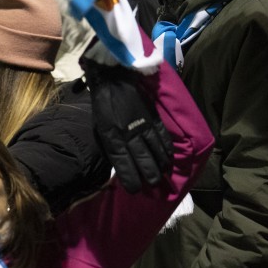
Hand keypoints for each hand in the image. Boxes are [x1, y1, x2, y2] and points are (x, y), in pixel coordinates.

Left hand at [82, 57, 172, 193]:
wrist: (113, 78)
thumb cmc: (103, 106)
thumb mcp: (99, 127)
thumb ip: (109, 144)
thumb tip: (120, 162)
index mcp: (111, 136)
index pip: (122, 162)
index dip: (130, 177)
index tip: (135, 189)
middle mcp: (128, 133)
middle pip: (142, 160)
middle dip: (149, 176)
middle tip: (153, 186)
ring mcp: (143, 125)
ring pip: (155, 150)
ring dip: (160, 166)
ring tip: (162, 176)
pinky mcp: (152, 117)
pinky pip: (163, 137)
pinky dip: (167, 149)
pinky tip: (169, 159)